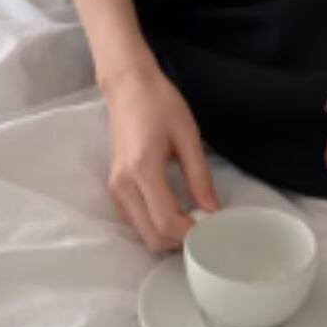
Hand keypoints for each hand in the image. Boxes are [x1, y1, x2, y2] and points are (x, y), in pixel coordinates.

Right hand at [102, 61, 218, 252]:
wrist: (128, 87)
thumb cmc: (160, 104)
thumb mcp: (187, 135)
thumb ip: (200, 175)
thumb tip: (212, 210)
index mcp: (143, 170)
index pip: (165, 221)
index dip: (190, 232)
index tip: (211, 226)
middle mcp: (123, 185)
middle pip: (151, 236)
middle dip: (179, 239)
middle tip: (203, 224)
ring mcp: (114, 188)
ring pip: (141, 232)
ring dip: (166, 233)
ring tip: (190, 215)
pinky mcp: (113, 187)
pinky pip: (133, 219)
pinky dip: (153, 223)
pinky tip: (172, 207)